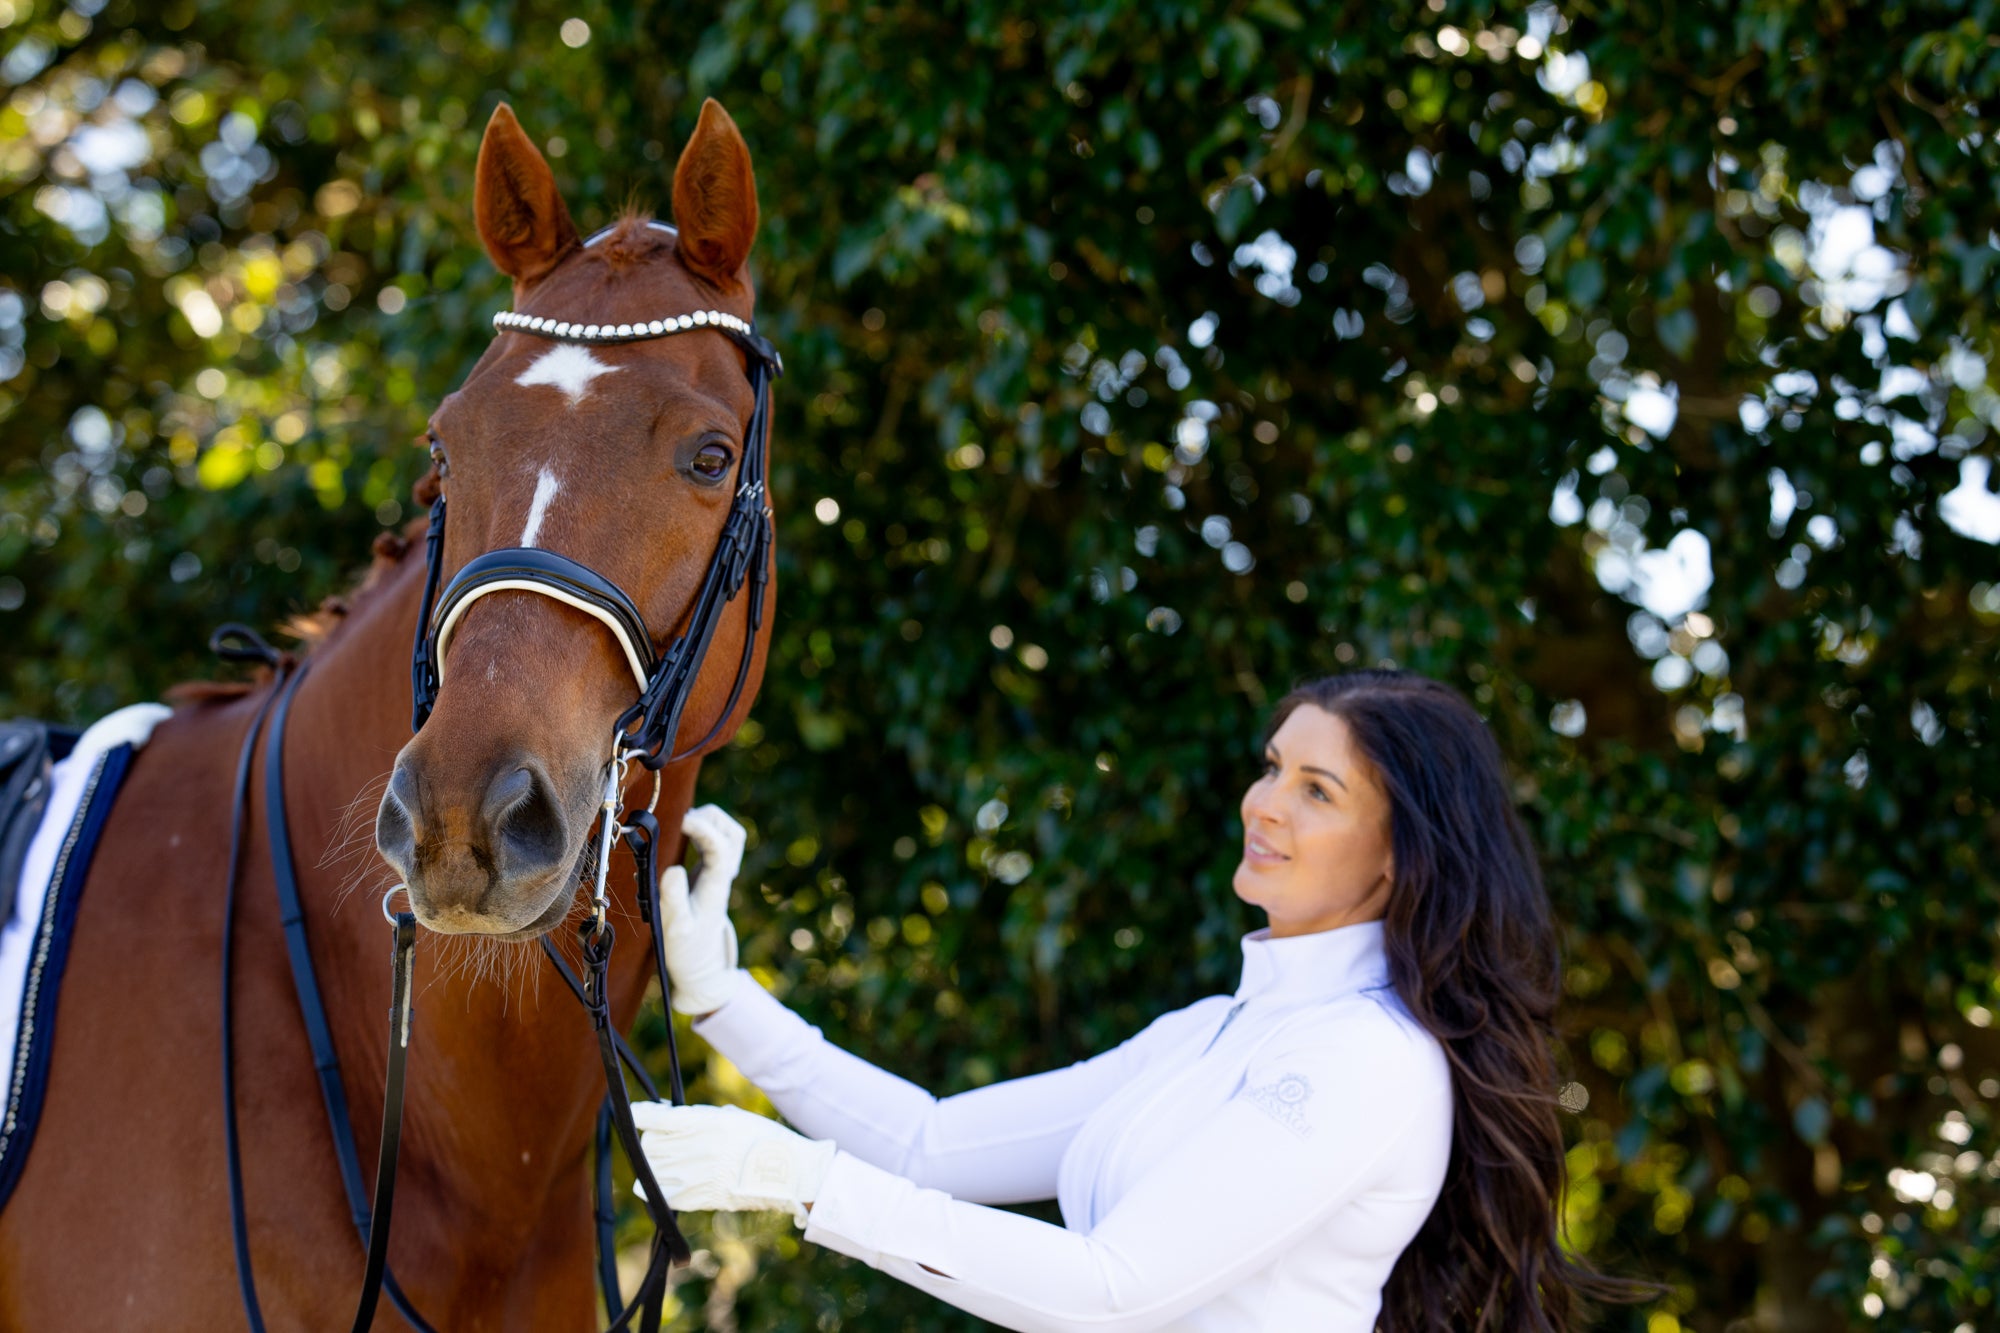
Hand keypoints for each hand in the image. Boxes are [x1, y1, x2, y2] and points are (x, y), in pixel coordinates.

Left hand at [631, 1103, 834, 1227]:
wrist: (786, 1172)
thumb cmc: (763, 1139)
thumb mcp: (732, 1117)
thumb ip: (702, 1118)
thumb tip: (674, 1118)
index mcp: (705, 1122)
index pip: (658, 1118)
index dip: (643, 1114)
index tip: (637, 1113)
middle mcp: (695, 1146)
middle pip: (652, 1145)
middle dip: (653, 1142)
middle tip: (662, 1142)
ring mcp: (696, 1174)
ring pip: (654, 1171)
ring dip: (655, 1166)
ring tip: (665, 1165)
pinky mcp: (701, 1198)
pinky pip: (666, 1195)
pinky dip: (663, 1190)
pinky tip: (668, 1185)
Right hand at [660, 804, 747, 1014]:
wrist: (700, 966)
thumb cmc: (686, 949)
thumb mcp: (675, 928)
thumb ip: (673, 899)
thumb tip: (673, 870)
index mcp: (715, 887)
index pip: (721, 849)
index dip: (704, 830)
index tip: (682, 821)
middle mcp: (722, 876)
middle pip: (735, 835)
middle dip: (713, 820)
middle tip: (684, 822)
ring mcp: (718, 874)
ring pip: (729, 835)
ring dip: (710, 822)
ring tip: (684, 825)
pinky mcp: (709, 874)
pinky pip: (716, 843)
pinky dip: (703, 831)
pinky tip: (684, 834)